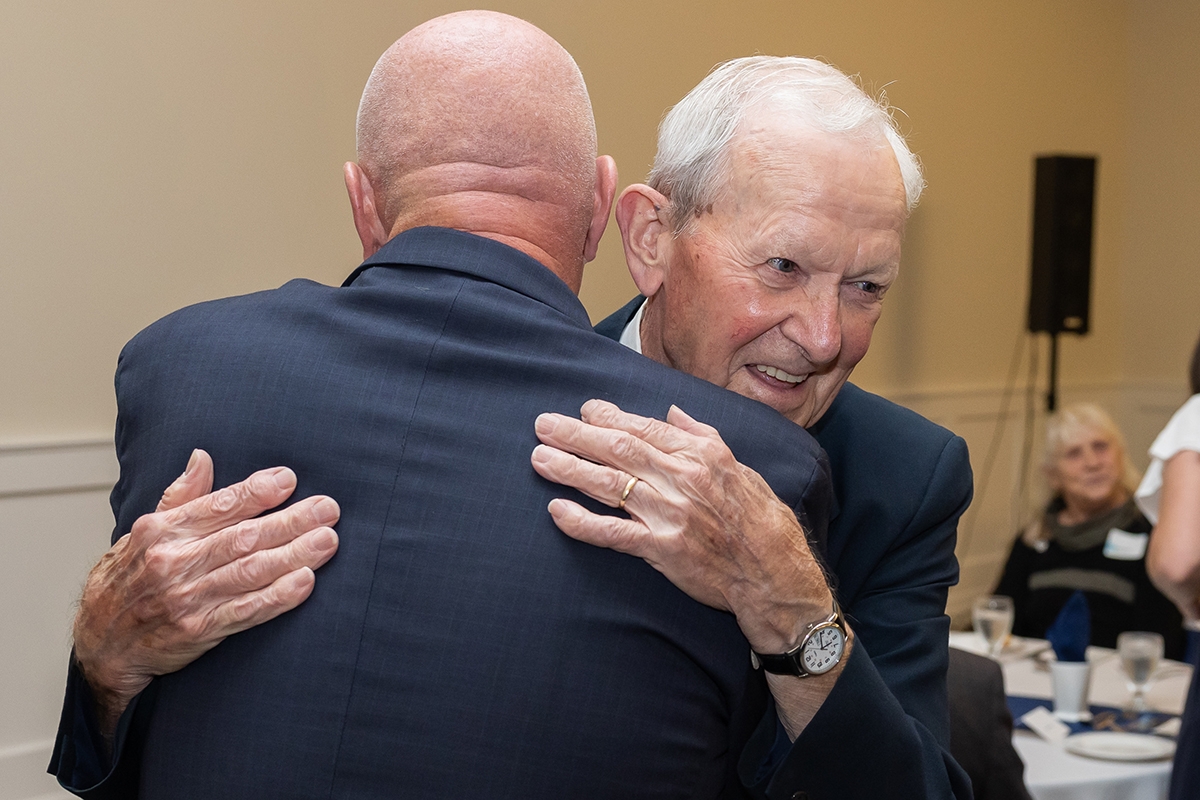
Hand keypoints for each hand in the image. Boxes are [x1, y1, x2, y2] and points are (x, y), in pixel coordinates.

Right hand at [72, 450, 339, 737]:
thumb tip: (202, 457)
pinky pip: (245, 611)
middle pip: (242, 537)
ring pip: (249, 571)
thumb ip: (181, 496)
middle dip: (290, 521)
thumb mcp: (145, 532)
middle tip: (328, 509)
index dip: (256, 492)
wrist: (101, 643)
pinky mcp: (197, 630)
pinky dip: (277, 597)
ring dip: (293, 554)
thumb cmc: (129, 579)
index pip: (218, 505)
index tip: (289, 480)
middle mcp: (173, 562)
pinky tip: (305, 582)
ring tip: (327, 540)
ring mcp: (185, 598)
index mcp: (162, 531)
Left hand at [530, 399, 830, 653]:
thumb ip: (702, 436)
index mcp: (701, 455)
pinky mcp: (663, 549)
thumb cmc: (761, 520)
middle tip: (544, 424)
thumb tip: (673, 412)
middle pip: (618, 448)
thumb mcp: (740, 467)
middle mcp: (683, 479)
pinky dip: (582, 522)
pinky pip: (614, 533)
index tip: (583, 409)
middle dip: (577, 434)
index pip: (645, 427)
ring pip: (610, 485)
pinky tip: (557, 511)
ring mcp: (671, 514)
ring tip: (540, 458)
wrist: (776, 573)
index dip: (609, 416)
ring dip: (570, 469)